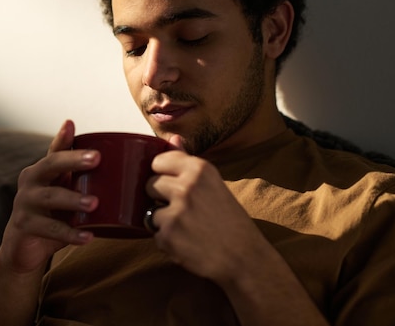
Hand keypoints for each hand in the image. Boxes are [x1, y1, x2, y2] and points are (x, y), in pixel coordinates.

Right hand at [0, 120, 99, 274]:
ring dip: (73, 199)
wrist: (22, 248)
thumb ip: (84, 182)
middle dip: (73, 160)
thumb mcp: (66, 196)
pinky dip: (70, 233)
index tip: (71, 124)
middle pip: (50, 165)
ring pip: (50, 197)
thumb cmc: (51, 216)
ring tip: (94, 203)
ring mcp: (24, 202)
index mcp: (42, 170)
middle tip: (96, 158)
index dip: (62, 138)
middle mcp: (31, 181)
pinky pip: (49, 229)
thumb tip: (122, 170)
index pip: (54, 150)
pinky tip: (87, 237)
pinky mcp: (24, 225)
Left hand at [146, 135, 264, 282]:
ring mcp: (176, 212)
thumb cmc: (229, 220)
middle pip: (150, 184)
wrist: (244, 257)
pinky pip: (154, 234)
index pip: (158, 161)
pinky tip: (186, 242)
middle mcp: (187, 187)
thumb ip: (187, 160)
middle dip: (159, 197)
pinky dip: (166, 240)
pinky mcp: (168, 236)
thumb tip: (172, 138)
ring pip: (150, 210)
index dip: (162, 174)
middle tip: (183, 210)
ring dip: (162, 221)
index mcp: (200, 169)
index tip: (173, 185)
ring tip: (186, 227)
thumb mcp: (213, 183)